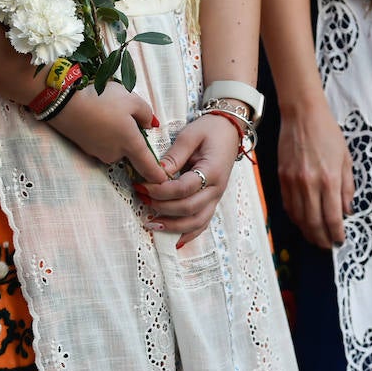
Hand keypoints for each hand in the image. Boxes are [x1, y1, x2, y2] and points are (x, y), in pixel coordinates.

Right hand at [47, 83, 165, 182]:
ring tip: (109, 111)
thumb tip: (150, 126)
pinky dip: (104, 132)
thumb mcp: (132, 100)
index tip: (165, 180)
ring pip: (116, 146)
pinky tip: (97, 115)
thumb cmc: (101, 99)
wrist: (62, 101)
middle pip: (132, 152)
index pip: (149, 168)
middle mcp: (115, 154)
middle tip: (128, 115)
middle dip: (134, 139)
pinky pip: (103, 142)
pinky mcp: (85, 148)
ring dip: (118, 134)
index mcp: (131, 145)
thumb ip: (146, 114)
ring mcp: (98, 153)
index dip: (159, 176)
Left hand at [135, 113, 240, 247]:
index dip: (161, 191)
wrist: (229, 130)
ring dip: (173, 226)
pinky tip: (173, 240)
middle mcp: (216, 189)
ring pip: (196, 222)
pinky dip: (188, 233)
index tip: (142, 186)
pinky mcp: (212, 201)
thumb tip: (155, 173)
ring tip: (151, 223)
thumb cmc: (209, 130)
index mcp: (211, 171)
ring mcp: (216, 197)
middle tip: (142, 200)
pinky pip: (202, 223)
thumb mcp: (189, 136)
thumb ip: (173, 156)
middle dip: (162, 207)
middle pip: (188, 208)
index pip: (183, 189)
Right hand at [277, 99, 353, 247]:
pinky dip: (295, 217)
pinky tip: (302, 221)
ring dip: (307, 232)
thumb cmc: (328, 133)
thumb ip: (347, 187)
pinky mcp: (281, 178)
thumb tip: (347, 210)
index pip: (333, 217)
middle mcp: (309, 184)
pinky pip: (288, 205)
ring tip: (315, 237)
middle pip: (314, 223)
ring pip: (299, 218)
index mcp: (329, 180)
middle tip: (327, 245)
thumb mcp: (346, 159)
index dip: (336, 234)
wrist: (302, 115)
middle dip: (321, 238)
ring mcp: (293, 182)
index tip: (340, 241)